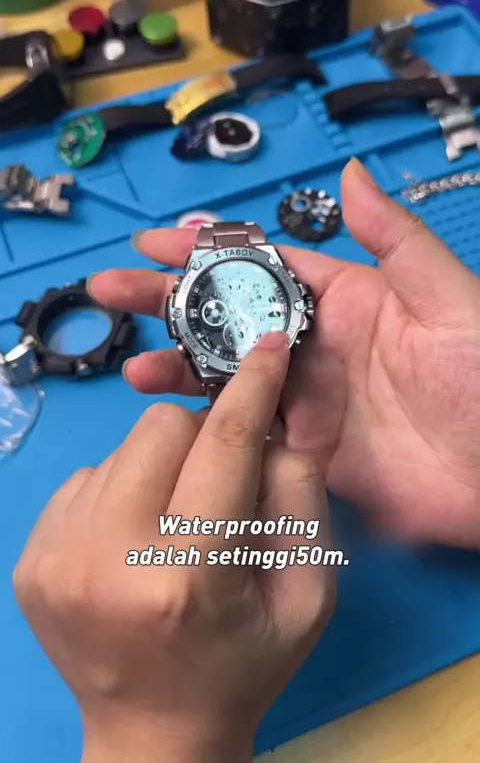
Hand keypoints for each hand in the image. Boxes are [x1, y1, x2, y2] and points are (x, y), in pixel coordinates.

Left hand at [13, 332, 334, 762]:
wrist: (154, 732)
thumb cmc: (244, 662)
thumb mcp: (307, 593)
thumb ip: (300, 497)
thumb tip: (266, 425)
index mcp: (190, 572)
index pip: (224, 445)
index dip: (250, 387)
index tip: (267, 345)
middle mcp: (110, 556)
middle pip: (161, 427)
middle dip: (201, 437)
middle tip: (216, 480)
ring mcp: (57, 556)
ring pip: (122, 449)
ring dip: (159, 469)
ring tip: (172, 522)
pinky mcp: (31, 558)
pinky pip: (88, 479)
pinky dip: (121, 494)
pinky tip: (134, 541)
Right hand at [88, 159, 479, 548]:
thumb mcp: (448, 299)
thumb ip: (394, 240)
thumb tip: (349, 171)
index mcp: (347, 300)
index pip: (263, 266)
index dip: (208, 251)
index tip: (153, 241)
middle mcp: (316, 347)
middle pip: (230, 318)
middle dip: (170, 301)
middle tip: (111, 289)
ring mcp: (308, 402)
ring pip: (228, 377)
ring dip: (177, 366)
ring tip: (131, 363)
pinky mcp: (306, 454)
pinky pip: (246, 434)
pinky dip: (207, 426)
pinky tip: (170, 420)